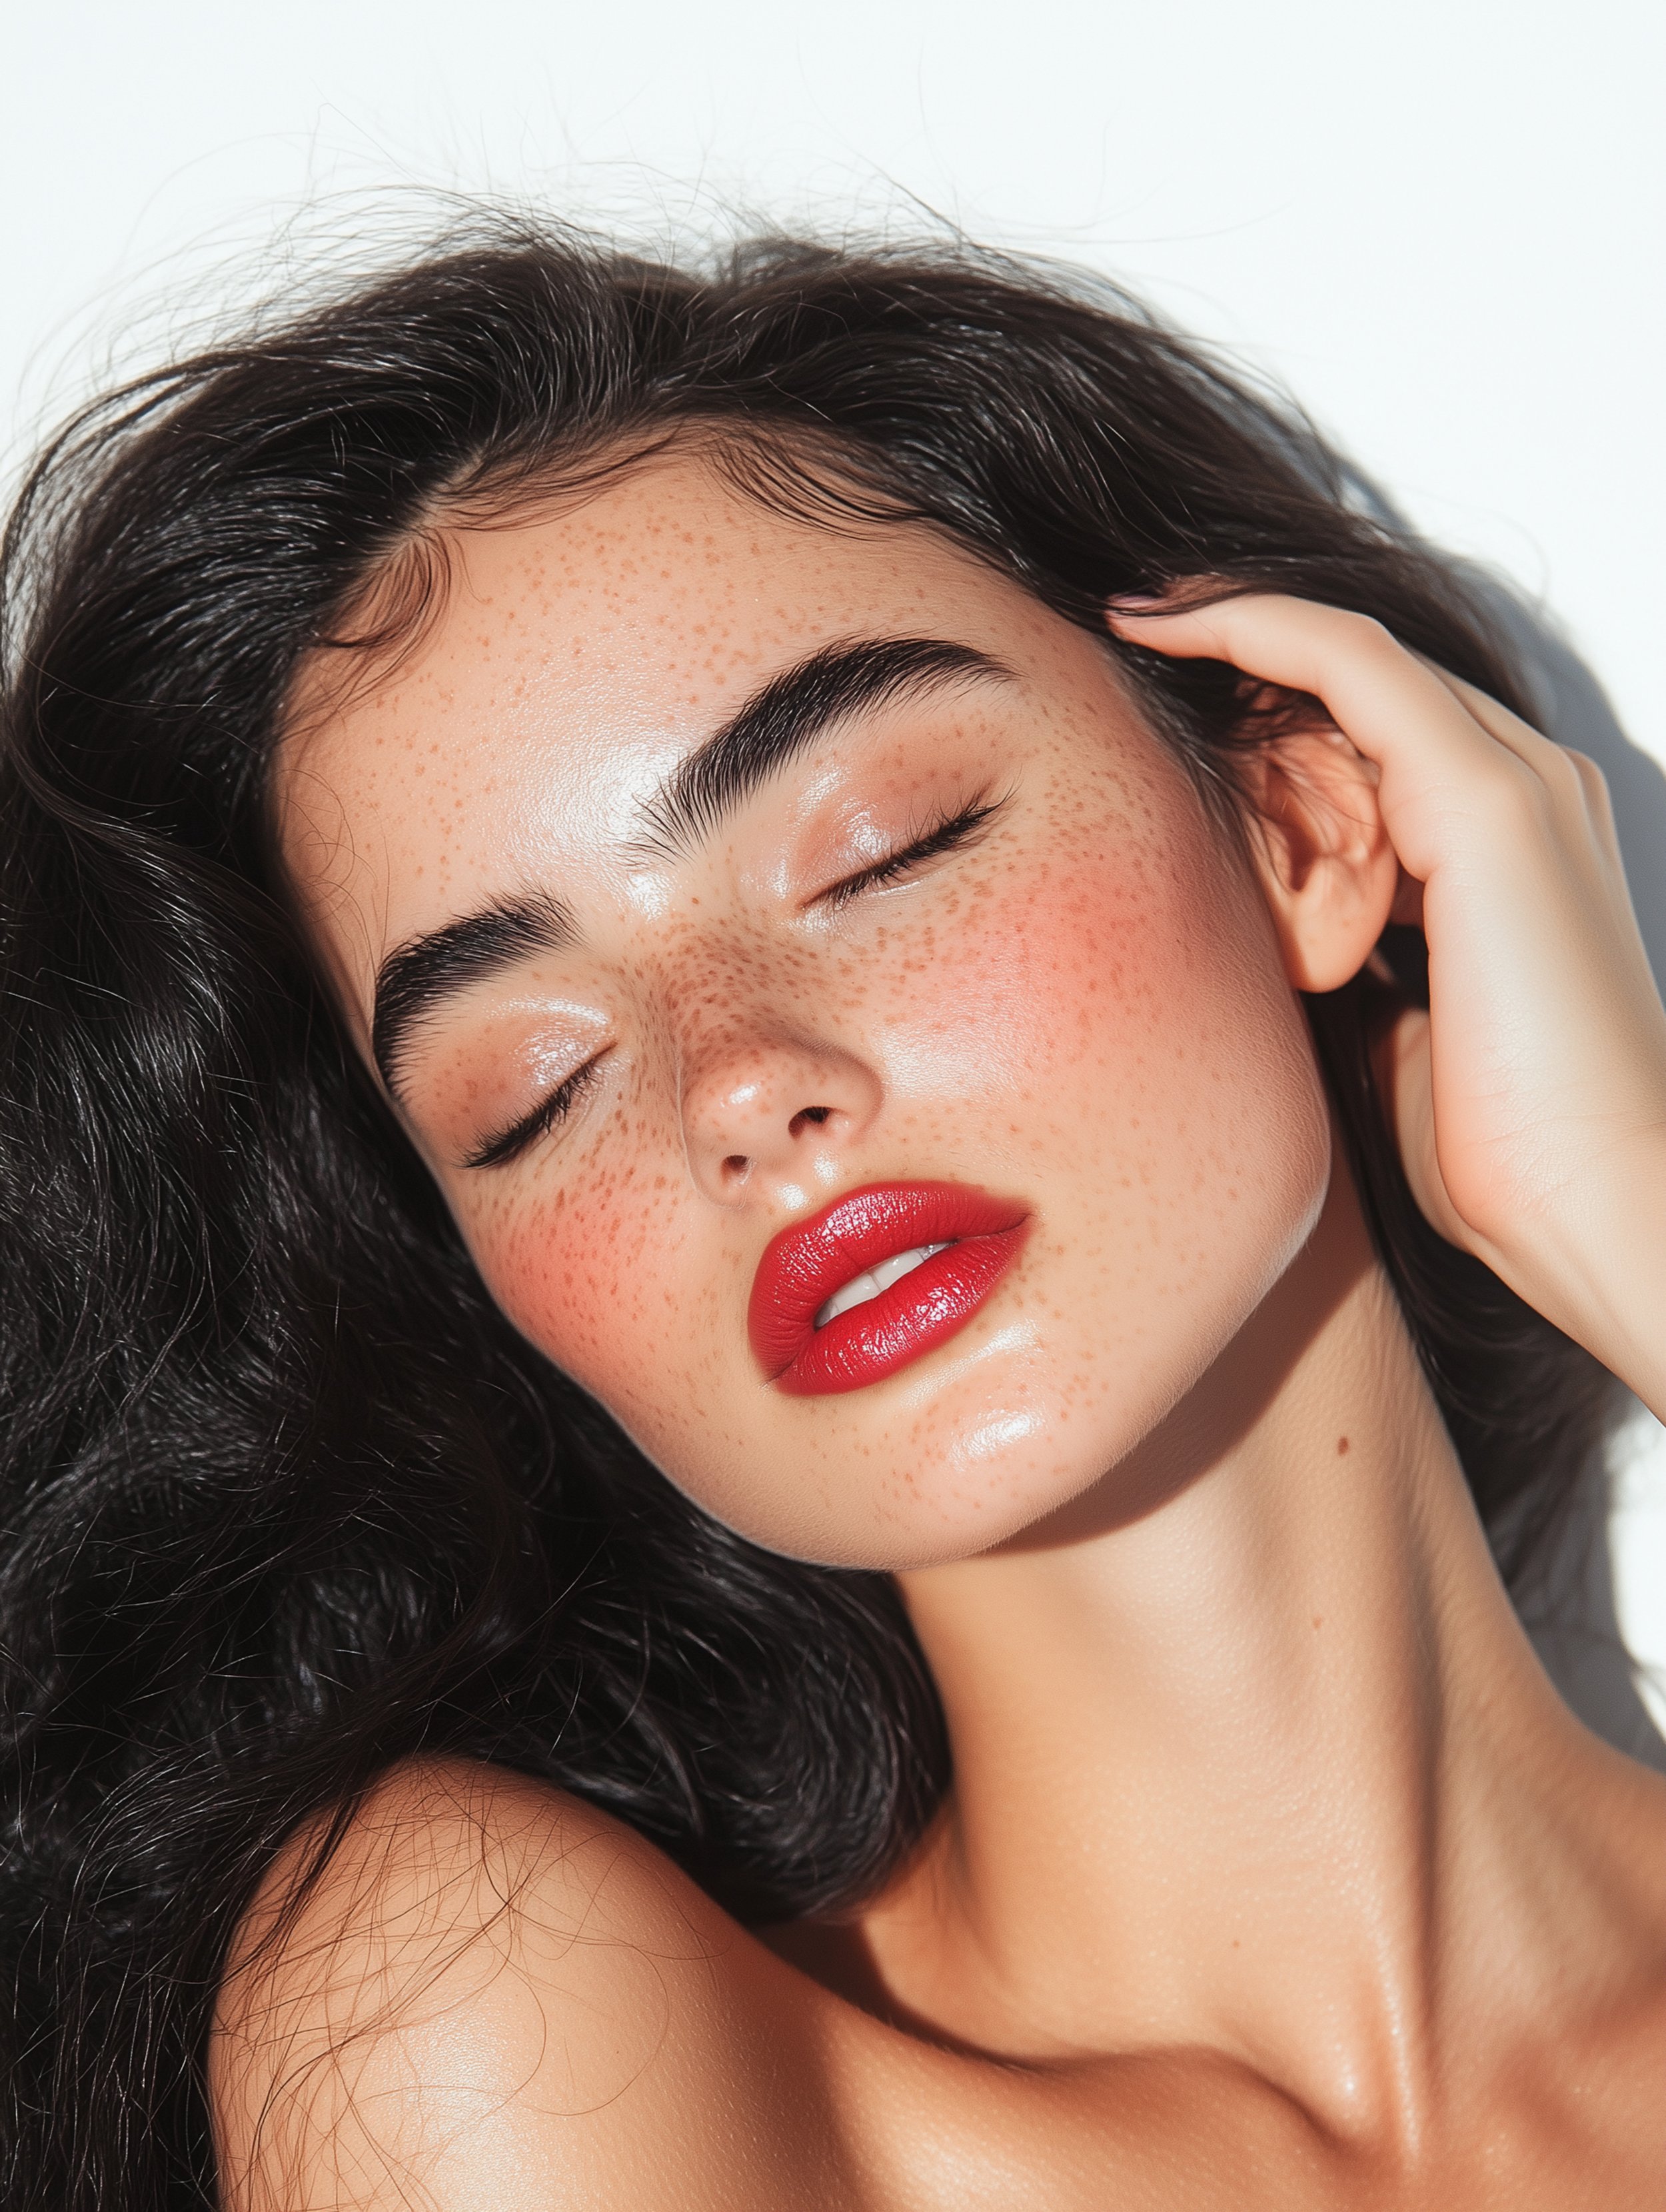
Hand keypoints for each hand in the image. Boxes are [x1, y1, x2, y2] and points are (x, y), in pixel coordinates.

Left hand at [1108, 590, 1665, 1414]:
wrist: (1593, 1210)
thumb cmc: (1495, 1148)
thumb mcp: (1382, 1022)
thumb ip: (1338, 954)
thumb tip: (1250, 941)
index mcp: (1498, 842)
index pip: (1372, 725)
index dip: (1265, 689)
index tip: (1158, 683)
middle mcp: (1521, 787)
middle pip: (1360, 671)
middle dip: (1241, 633)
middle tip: (1130, 624)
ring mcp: (1515, 786)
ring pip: (1351, 649)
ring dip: (1234, 618)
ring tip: (1134, 614)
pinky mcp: (1489, 807)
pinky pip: (1351, 668)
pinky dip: (1255, 632)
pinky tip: (1170, 630)